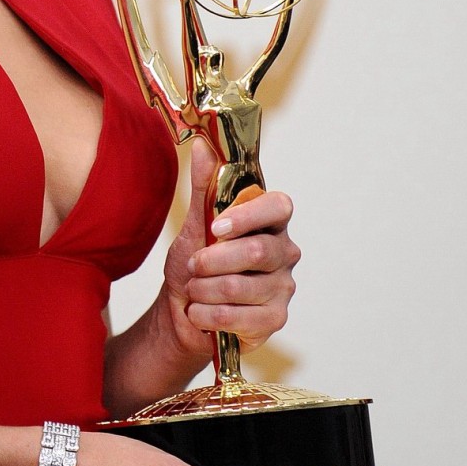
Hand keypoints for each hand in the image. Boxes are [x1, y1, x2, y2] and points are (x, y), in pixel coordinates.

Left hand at [159, 142, 299, 361]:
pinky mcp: (275, 319)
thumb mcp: (194, 224)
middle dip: (212, 261)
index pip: (279, 206)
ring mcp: (283, 287)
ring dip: (203, 290)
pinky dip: (206, 315)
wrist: (183, 313)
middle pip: (256, 252)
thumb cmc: (194, 265)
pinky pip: (237, 316)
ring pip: (240, 287)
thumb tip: (203, 146)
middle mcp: (284, 251)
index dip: (247, 216)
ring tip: (194, 290)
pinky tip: (199, 313)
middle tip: (193, 265)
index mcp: (269, 222)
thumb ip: (204, 187)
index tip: (215, 228)